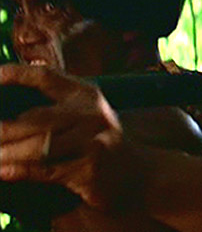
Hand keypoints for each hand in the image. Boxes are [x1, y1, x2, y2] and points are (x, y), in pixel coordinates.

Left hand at [0, 65, 125, 209]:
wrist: (140, 174)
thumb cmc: (100, 143)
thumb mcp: (88, 115)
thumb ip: (57, 105)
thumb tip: (14, 111)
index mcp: (86, 95)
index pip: (46, 77)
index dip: (17, 74)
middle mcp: (91, 115)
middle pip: (35, 120)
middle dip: (2, 131)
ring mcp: (92, 142)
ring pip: (38, 148)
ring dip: (6, 154)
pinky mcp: (89, 169)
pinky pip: (46, 170)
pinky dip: (19, 171)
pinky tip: (3, 171)